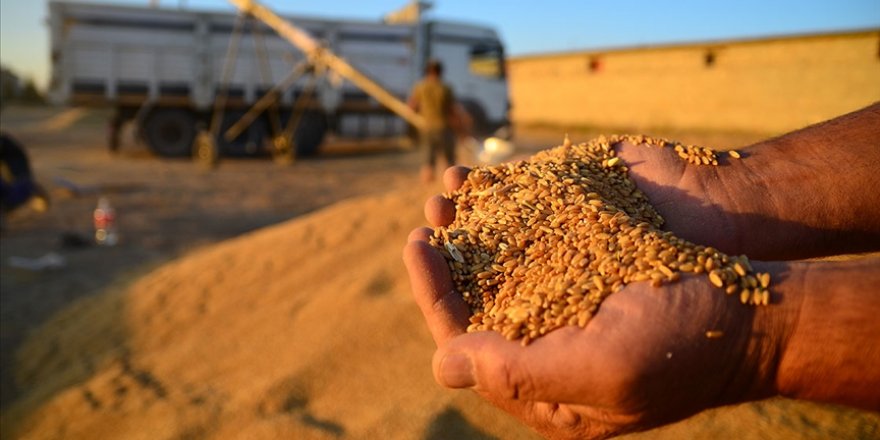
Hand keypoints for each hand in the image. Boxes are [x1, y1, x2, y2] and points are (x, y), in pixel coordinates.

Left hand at [403, 168, 783, 438]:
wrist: (758, 306)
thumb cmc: (687, 344)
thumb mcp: (606, 371)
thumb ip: (521, 373)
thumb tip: (441, 364)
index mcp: (543, 384)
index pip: (467, 346)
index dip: (435, 297)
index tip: (419, 247)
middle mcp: (547, 341)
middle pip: (473, 303)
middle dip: (445, 261)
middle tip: (428, 219)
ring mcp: (566, 298)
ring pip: (497, 265)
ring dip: (468, 229)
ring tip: (448, 194)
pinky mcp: (587, 260)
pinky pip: (533, 235)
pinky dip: (505, 207)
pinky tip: (486, 182)